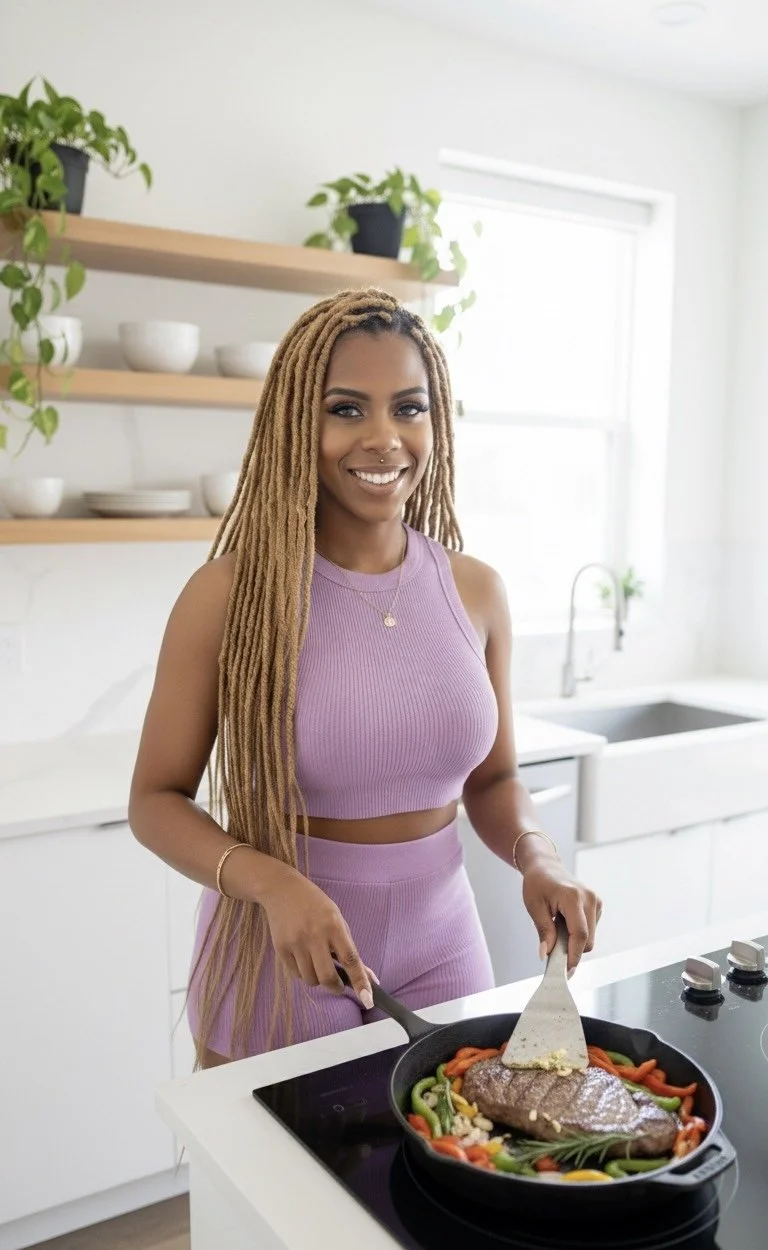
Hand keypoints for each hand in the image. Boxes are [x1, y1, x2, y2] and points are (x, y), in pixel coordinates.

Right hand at [260, 864, 373, 1008]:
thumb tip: (369, 977)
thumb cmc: (315, 905)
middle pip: (327, 977)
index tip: (368, 999)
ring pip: (310, 979)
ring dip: (317, 978)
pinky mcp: (280, 948)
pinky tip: (303, 956)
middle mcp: (314, 935)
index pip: (351, 959)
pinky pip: (296, 974)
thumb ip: (349, 947)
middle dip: (335, 987)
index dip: (361, 981)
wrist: (281, 890)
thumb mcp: (337, 919)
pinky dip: (303, 972)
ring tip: (316, 961)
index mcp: (333, 926)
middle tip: (338, 985)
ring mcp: (296, 942)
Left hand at [521, 861, 601, 972]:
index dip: (574, 955)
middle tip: (553, 949)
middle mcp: (590, 899)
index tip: (566, 971)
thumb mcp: (534, 906)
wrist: (545, 866)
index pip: (580, 934)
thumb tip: (546, 954)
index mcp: (573, 897)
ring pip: (590, 937)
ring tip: (557, 928)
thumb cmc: (537, 883)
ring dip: (575, 941)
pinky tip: (565, 922)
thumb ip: (543, 930)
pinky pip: (591, 929)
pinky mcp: (598, 905)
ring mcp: (596, 901)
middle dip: (572, 950)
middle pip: (588, 940)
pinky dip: (578, 933)